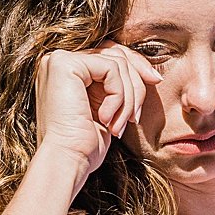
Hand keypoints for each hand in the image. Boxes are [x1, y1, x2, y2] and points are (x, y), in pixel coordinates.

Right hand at [33, 46, 161, 182]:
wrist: (68, 161)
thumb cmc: (86, 144)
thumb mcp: (107, 108)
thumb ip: (117, 85)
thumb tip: (151, 71)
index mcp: (66, 69)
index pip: (110, 54)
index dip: (136, 67)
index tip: (155, 83)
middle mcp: (58, 59)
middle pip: (116, 53)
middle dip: (136, 82)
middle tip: (136, 115)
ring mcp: (58, 60)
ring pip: (117, 62)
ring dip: (128, 97)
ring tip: (120, 124)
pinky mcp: (64, 64)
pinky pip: (111, 69)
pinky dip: (118, 96)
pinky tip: (106, 119)